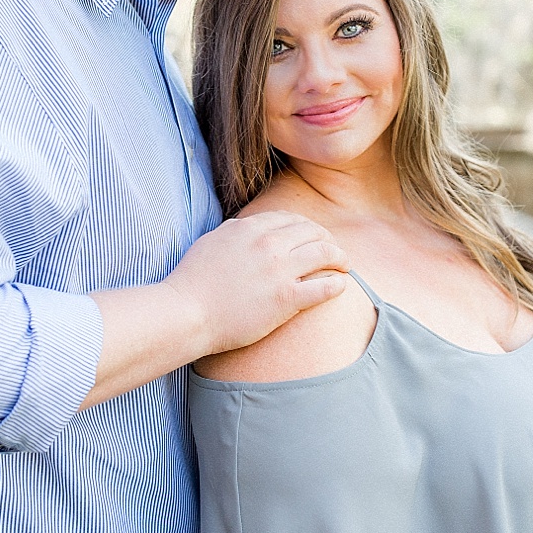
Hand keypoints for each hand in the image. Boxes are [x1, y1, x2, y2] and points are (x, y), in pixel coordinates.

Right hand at [164, 211, 348, 353]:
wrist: (187, 313)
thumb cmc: (192, 282)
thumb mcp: (210, 242)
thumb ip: (232, 232)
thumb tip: (244, 228)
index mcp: (250, 228)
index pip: (291, 219)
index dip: (307, 227)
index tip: (313, 236)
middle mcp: (268, 243)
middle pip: (313, 232)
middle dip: (328, 239)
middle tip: (334, 250)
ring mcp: (279, 270)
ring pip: (325, 253)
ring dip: (340, 258)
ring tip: (345, 265)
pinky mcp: (286, 298)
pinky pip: (323, 287)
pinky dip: (337, 284)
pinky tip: (341, 286)